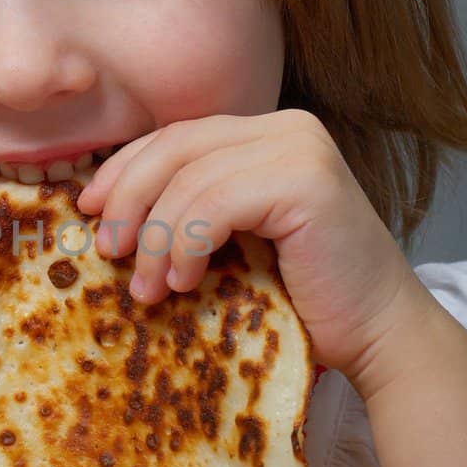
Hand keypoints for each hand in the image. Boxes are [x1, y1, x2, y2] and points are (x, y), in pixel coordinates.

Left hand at [74, 109, 428, 392]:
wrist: (377, 337)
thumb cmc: (301, 301)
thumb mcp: (232, 243)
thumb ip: (191, 210)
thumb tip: (104, 210)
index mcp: (267, 134)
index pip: (176, 137)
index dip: (124, 169)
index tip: (88, 210)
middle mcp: (287, 128)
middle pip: (174, 147)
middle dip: (128, 198)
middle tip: (106, 251)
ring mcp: (300, 149)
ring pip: (189, 179)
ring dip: (155, 237)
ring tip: (146, 288)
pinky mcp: (306, 181)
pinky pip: (214, 203)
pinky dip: (185, 244)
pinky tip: (182, 282)